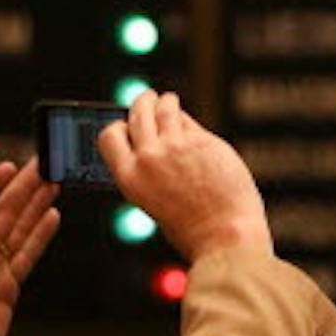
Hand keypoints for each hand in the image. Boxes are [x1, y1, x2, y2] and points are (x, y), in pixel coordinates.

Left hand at [0, 159, 60, 335]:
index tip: (8, 168)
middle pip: (0, 215)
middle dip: (20, 190)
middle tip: (43, 167)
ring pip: (16, 232)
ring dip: (33, 208)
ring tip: (52, 185)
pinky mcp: (6, 291)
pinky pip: (24, 257)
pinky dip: (39, 237)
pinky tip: (51, 218)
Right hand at [100, 93, 271, 263]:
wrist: (225, 236)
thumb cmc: (192, 228)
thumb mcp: (152, 202)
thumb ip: (148, 171)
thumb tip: (151, 143)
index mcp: (129, 177)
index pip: (110, 135)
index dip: (118, 126)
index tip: (124, 123)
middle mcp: (149, 157)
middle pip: (137, 112)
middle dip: (142, 102)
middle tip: (147, 99)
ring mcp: (177, 145)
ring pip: (165, 107)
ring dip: (165, 102)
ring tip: (169, 102)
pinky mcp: (203, 141)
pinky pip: (190, 121)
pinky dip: (187, 120)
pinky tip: (191, 128)